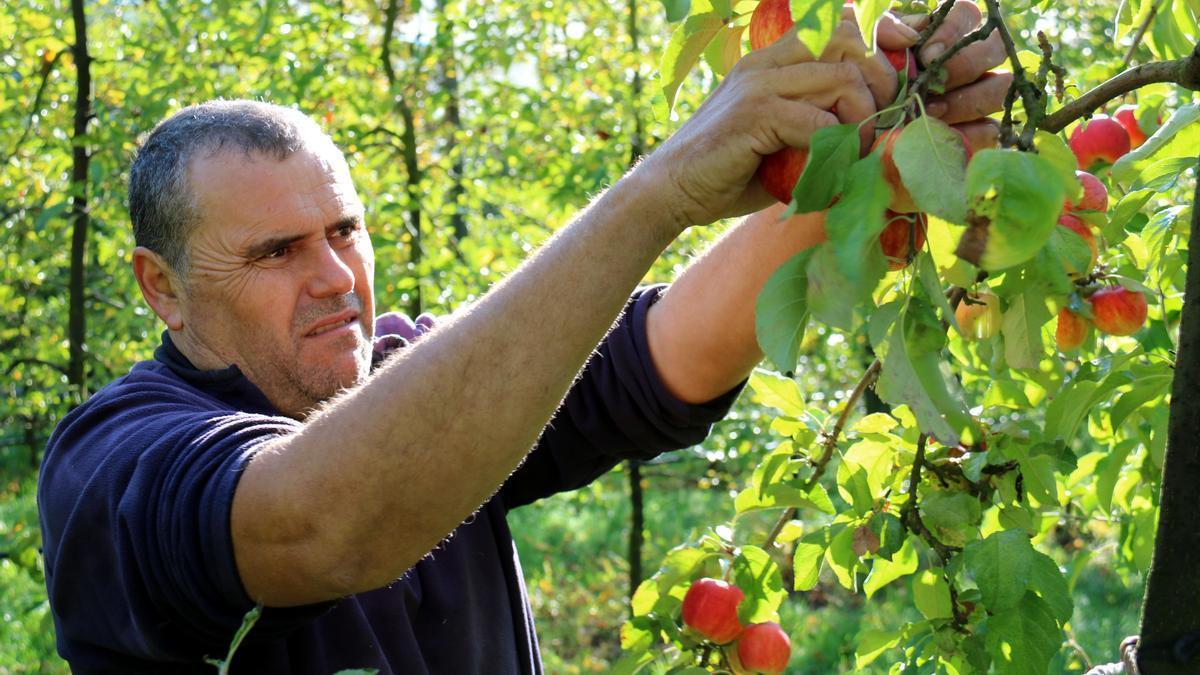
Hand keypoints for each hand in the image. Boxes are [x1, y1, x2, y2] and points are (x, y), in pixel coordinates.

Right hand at [643, 27, 875, 227]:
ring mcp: (759, 84)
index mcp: (771, 57)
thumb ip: (816, 117)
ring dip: (863, 118)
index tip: (904, 54)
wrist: (670, 191)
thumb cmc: (728, 171)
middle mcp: (766, 60)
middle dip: (881, 77)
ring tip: (856, 150)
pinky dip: (837, 148)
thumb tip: (877, 125)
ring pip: (842, 77)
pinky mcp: (754, 115)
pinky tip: (831, 169)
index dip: (879, 30)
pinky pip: (818, 122)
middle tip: (882, 120)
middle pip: (848, 38)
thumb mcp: (779, 134)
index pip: (838, 19)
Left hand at [797, 2, 1008, 151]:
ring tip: (930, 111)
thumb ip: (882, 31)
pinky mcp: (978, 134)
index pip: (968, 15)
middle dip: (962, 66)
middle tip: (928, 84)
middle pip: (993, 49)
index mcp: (946, 34)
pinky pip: (990, 130)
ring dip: (966, 100)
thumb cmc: (866, 87)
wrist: (859, 139)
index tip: (926, 54)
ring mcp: (978, 97)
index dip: (953, 31)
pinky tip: (938, 135)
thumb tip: (910, 34)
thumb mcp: (867, 54)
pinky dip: (967, 133)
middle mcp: (970, 62)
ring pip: (999, 88)